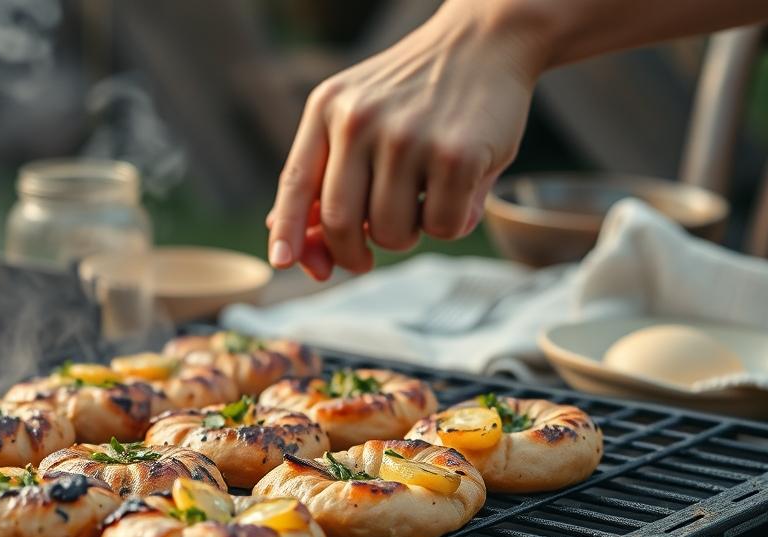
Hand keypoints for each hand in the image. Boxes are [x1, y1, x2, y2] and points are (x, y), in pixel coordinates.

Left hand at [267, 1, 545, 279]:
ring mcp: (407, 137)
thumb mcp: (358, 114)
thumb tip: (286, 242)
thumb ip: (323, 173)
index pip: (295, 181)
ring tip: (421, 201)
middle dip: (351, 254)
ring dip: (406, 236)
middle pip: (339, 222)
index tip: (282, 263)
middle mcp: (360, 120)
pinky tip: (460, 191)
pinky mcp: (456, 155)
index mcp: (327, 108)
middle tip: (365, 258)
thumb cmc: (417, 94)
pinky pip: (441, 227)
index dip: (287, 230)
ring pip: (390, 233)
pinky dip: (450, 224)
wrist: (485, 42)